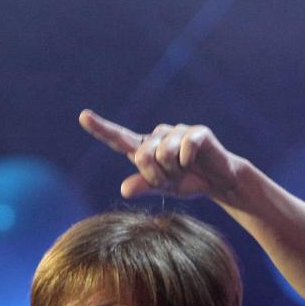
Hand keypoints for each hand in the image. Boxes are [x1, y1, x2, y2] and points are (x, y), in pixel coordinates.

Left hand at [79, 110, 244, 202]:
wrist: (221, 181)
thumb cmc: (189, 181)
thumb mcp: (164, 188)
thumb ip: (144, 186)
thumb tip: (124, 189)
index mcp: (146, 147)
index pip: (119, 138)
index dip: (100, 128)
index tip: (83, 117)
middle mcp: (158, 135)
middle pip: (142, 155)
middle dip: (157, 175)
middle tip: (172, 178)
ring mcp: (178, 130)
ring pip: (163, 153)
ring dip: (175, 170)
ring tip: (185, 170)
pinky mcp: (197, 131)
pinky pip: (184, 148)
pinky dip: (189, 162)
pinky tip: (196, 162)